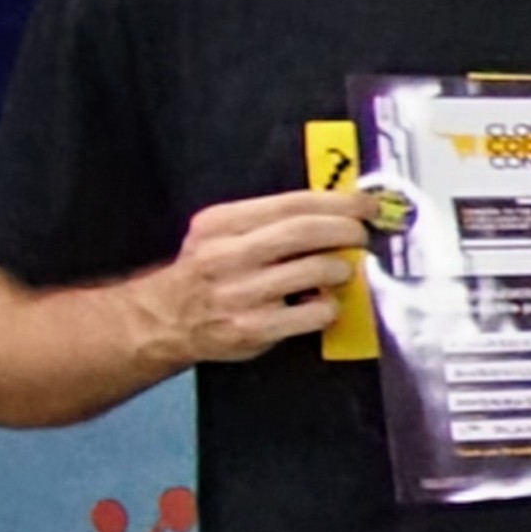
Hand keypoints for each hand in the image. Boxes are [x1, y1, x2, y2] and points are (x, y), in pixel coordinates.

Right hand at [148, 190, 366, 368]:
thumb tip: (336, 210)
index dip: (338, 202)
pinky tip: (323, 304)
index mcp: (222, 223)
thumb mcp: (222, 232)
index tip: (365, 205)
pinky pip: (314, 313)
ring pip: (315, 270)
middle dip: (347, 230)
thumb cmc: (207, 271)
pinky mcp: (253, 328)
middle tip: (362, 236)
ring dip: (342, 269)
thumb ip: (270, 220)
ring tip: (340, 271)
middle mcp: (226, 255)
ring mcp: (240, 294)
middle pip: (304, 232)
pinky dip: (330, 306)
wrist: (165, 318)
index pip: (291, 204)